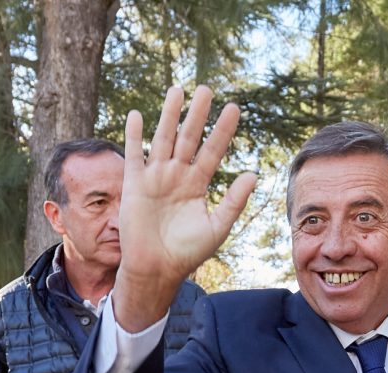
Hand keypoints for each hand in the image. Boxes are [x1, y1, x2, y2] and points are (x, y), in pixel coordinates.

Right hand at [113, 86, 257, 330]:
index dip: (222, 131)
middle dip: (197, 115)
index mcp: (198, 184)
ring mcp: (155, 177)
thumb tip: (254, 174)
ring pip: (163, 139)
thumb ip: (234, 201)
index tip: (234, 108)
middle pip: (189, 138)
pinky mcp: (135, 184)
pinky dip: (133, 136)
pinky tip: (136, 115)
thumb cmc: (187, 252)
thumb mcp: (217, 227)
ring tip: (177, 90)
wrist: (156, 268)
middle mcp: (177, 176)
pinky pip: (134, 155)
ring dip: (169, 115)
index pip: (213, 151)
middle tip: (206, 88)